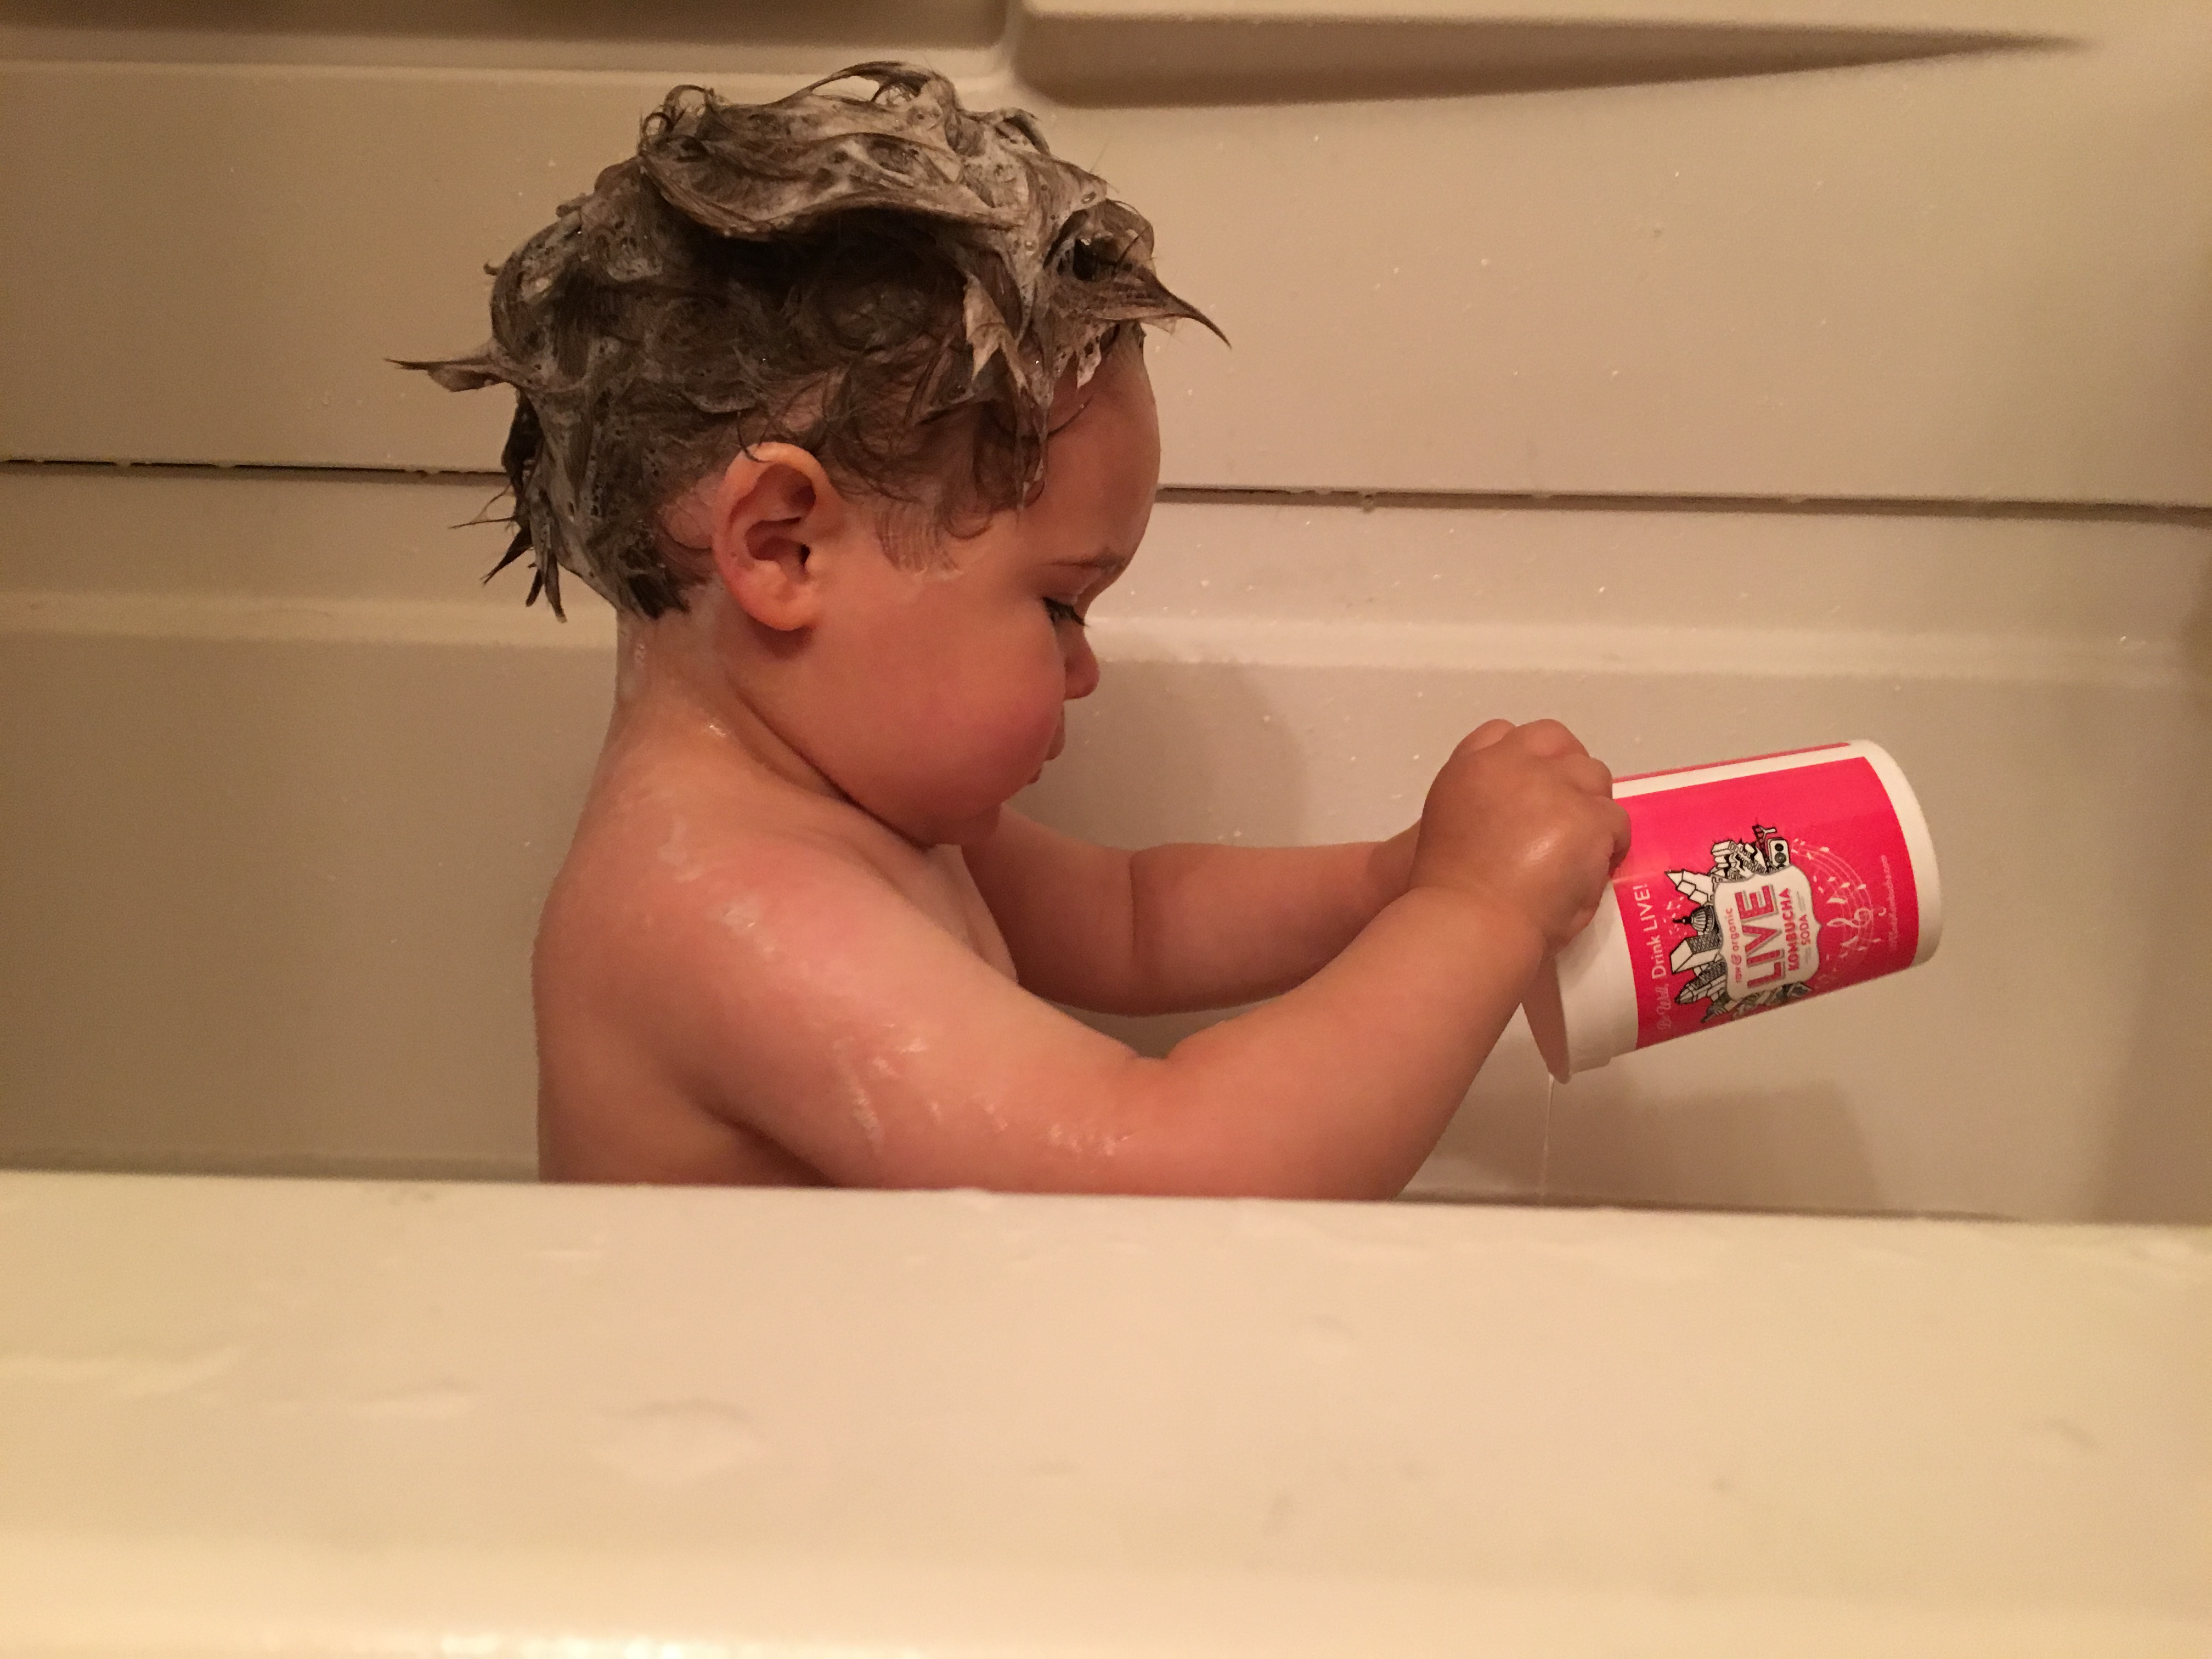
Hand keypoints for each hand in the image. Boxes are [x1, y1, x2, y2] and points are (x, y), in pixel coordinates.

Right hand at [1409, 719, 1629, 952]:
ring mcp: (1554, 787)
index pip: (1503, 734)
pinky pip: (1616, 819)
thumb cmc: (1446, 893)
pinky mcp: (1588, 817)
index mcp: (1470, 769)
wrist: (1468, 922)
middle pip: (1554, 740)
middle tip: (1565, 815)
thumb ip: (1479, 806)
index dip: (1525, 761)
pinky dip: (1610, 843)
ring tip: (1581, 846)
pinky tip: (1596, 867)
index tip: (1530, 792)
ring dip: (1590, 805)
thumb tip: (1515, 815)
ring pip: (1592, 775)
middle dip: (1565, 771)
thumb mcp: (1446, 829)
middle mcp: (1511, 765)